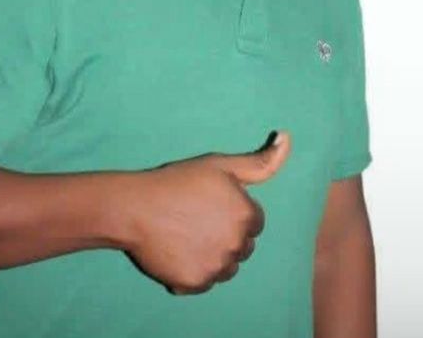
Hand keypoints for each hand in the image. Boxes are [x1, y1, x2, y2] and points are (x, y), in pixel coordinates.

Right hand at [124, 131, 291, 294]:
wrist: (135, 206)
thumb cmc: (178, 181)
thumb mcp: (220, 165)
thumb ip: (260, 161)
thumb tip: (287, 139)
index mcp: (246, 215)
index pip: (255, 222)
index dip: (234, 211)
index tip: (212, 204)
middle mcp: (237, 245)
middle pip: (243, 246)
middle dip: (227, 234)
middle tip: (197, 218)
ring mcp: (216, 267)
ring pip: (227, 266)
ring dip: (214, 255)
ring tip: (188, 235)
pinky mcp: (196, 284)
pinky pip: (205, 282)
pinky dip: (195, 270)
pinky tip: (178, 250)